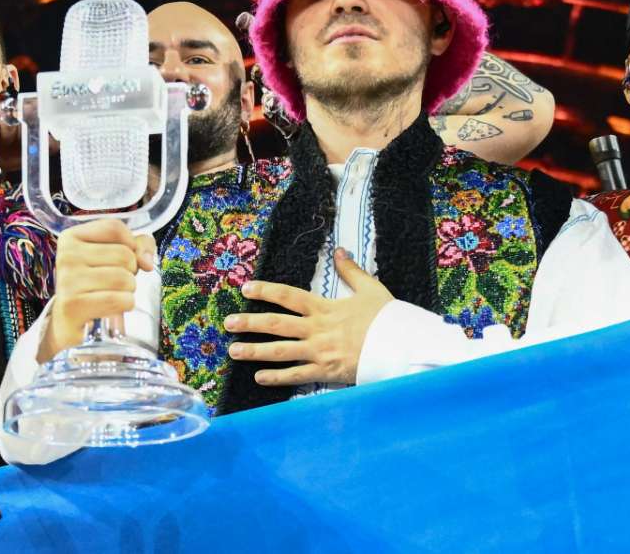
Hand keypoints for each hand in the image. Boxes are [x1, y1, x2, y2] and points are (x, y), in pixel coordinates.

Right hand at [41, 219, 155, 362]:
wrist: (70, 324)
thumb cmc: (96, 285)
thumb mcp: (114, 257)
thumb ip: (138, 245)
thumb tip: (147, 261)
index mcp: (71, 237)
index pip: (115, 228)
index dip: (130, 245)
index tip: (122, 260)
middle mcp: (66, 255)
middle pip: (124, 255)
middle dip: (129, 272)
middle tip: (113, 283)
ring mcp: (67, 281)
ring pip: (124, 278)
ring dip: (128, 290)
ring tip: (113, 295)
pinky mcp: (73, 306)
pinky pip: (118, 299)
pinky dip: (125, 305)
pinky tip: (113, 308)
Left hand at [225, 249, 392, 384]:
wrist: (403, 347)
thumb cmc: (387, 318)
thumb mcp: (371, 289)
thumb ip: (351, 272)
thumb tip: (340, 252)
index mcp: (325, 308)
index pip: (288, 296)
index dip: (265, 291)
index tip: (246, 288)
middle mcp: (317, 329)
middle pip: (276, 324)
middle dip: (249, 323)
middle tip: (227, 323)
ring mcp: (320, 352)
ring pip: (280, 351)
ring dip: (254, 351)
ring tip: (233, 351)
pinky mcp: (326, 372)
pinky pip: (296, 376)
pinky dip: (277, 378)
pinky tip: (259, 378)